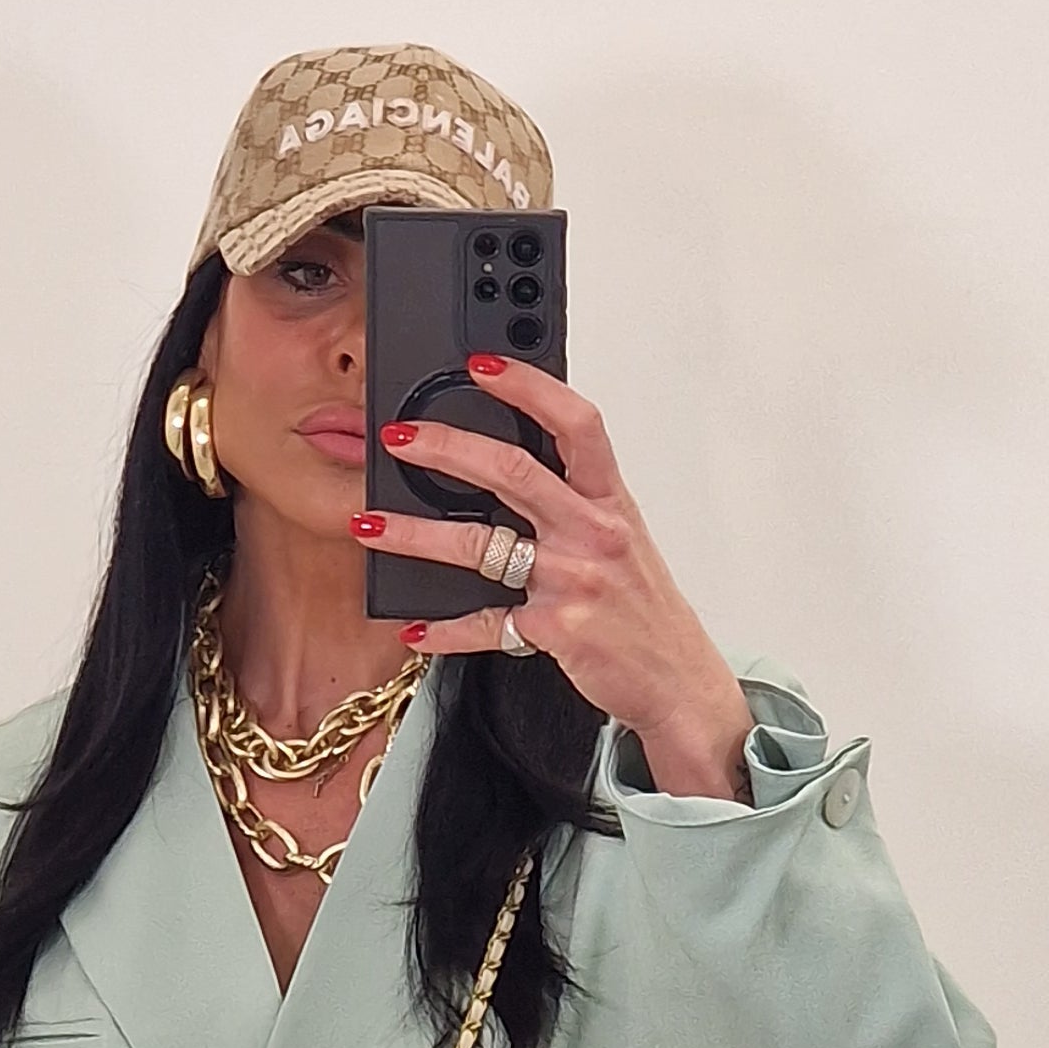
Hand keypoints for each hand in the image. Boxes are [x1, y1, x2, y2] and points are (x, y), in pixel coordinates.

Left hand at [355, 356, 754, 800]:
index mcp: (610, 500)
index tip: (480, 364)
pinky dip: (446, 630)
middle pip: (513, 470)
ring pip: (481, 544)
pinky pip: (486, 624)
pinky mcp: (554, 631)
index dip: (528, 386)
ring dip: (415, 534)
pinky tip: (416, 628)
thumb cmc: (643, 608)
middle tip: (398, 437)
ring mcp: (573, 582)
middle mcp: (593, 533)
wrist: (679, 683)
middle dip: (446, 448)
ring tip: (369, 525)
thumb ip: (574, 499)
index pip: (576, 422)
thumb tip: (508, 461)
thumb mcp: (620, 540)